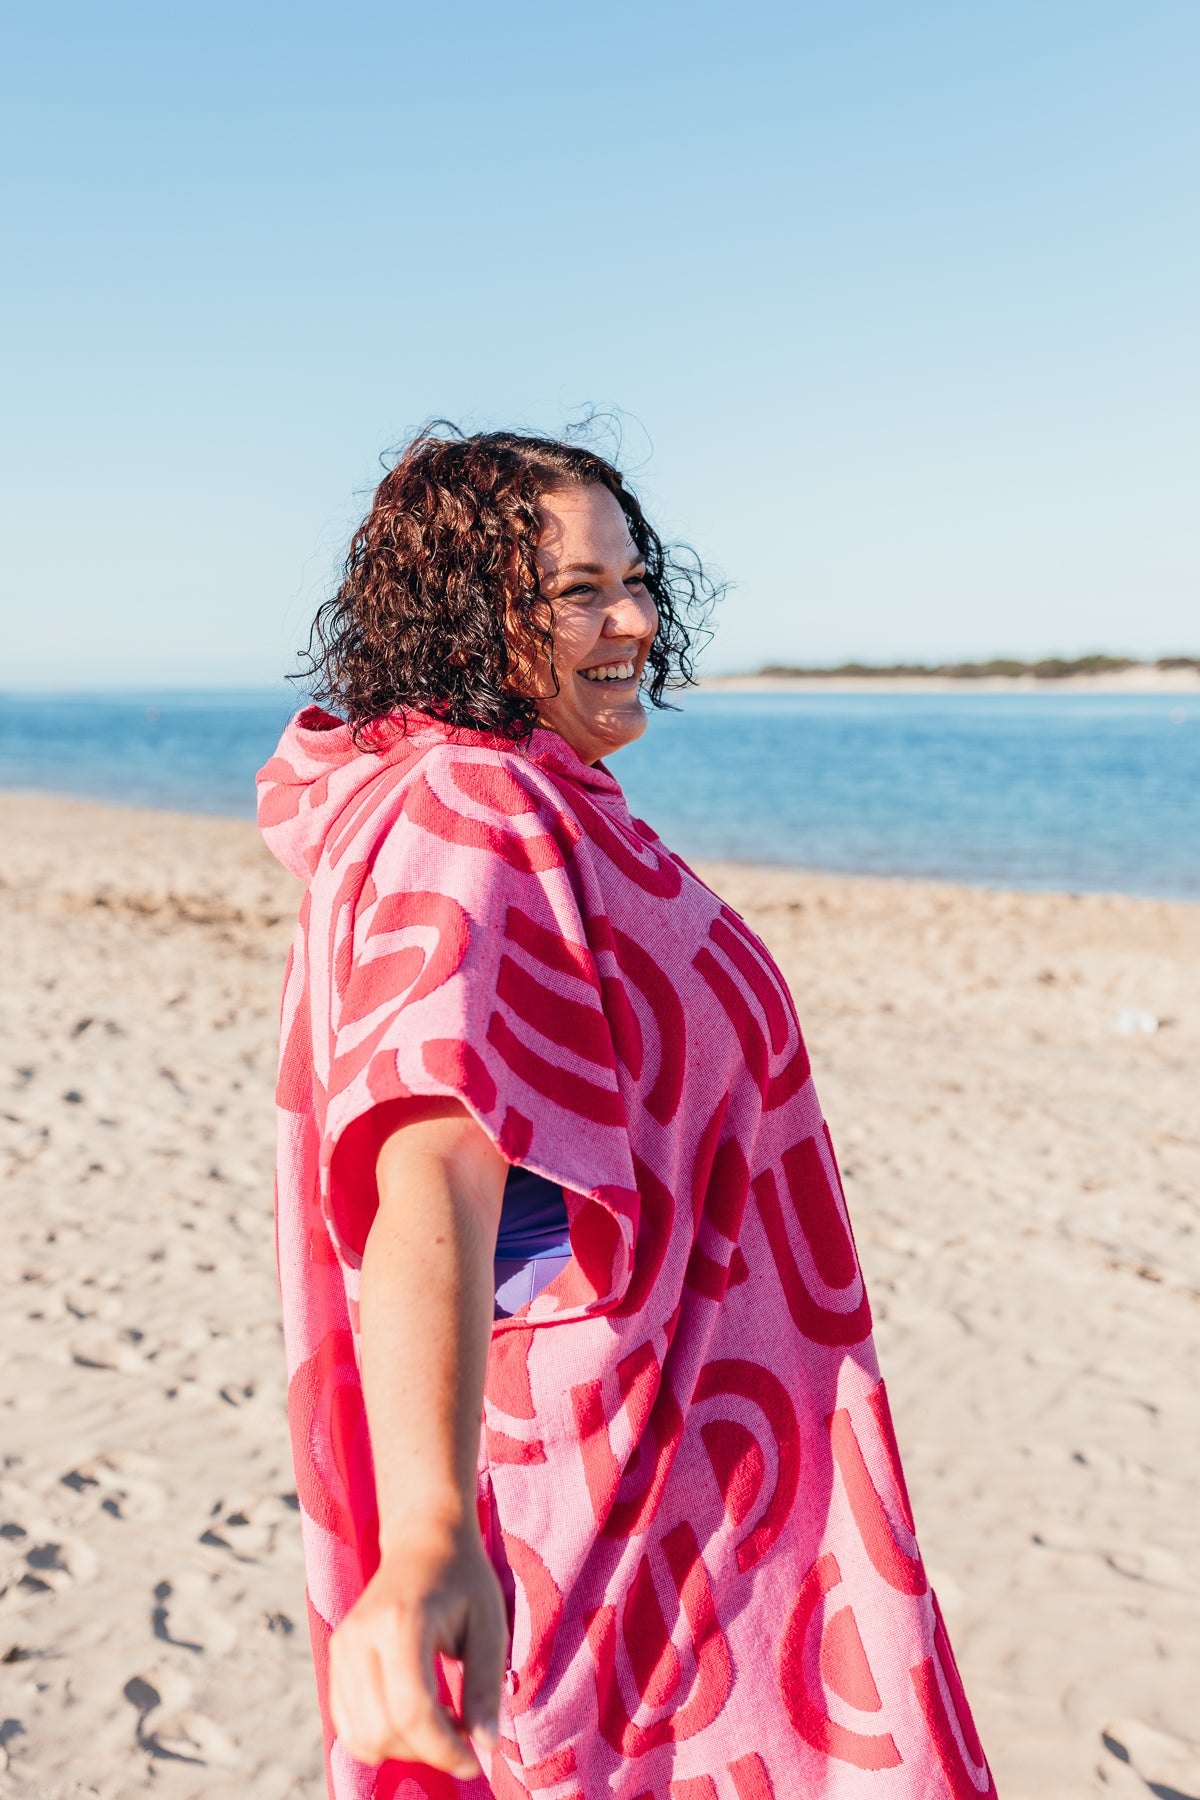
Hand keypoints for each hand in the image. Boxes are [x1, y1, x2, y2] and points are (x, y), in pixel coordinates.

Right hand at [328, 1518, 507, 1775]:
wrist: (423, 1541)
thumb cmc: (464, 1581)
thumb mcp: (490, 1625)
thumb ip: (486, 1686)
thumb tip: (485, 1746)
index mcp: (401, 1622)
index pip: (412, 1710)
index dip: (444, 1749)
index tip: (475, 1760)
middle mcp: (360, 1636)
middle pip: (384, 1730)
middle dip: (428, 1750)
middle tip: (464, 1731)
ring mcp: (341, 1647)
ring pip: (362, 1737)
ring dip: (406, 1748)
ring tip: (442, 1718)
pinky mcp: (335, 1658)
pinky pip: (349, 1727)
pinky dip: (382, 1739)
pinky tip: (416, 1715)